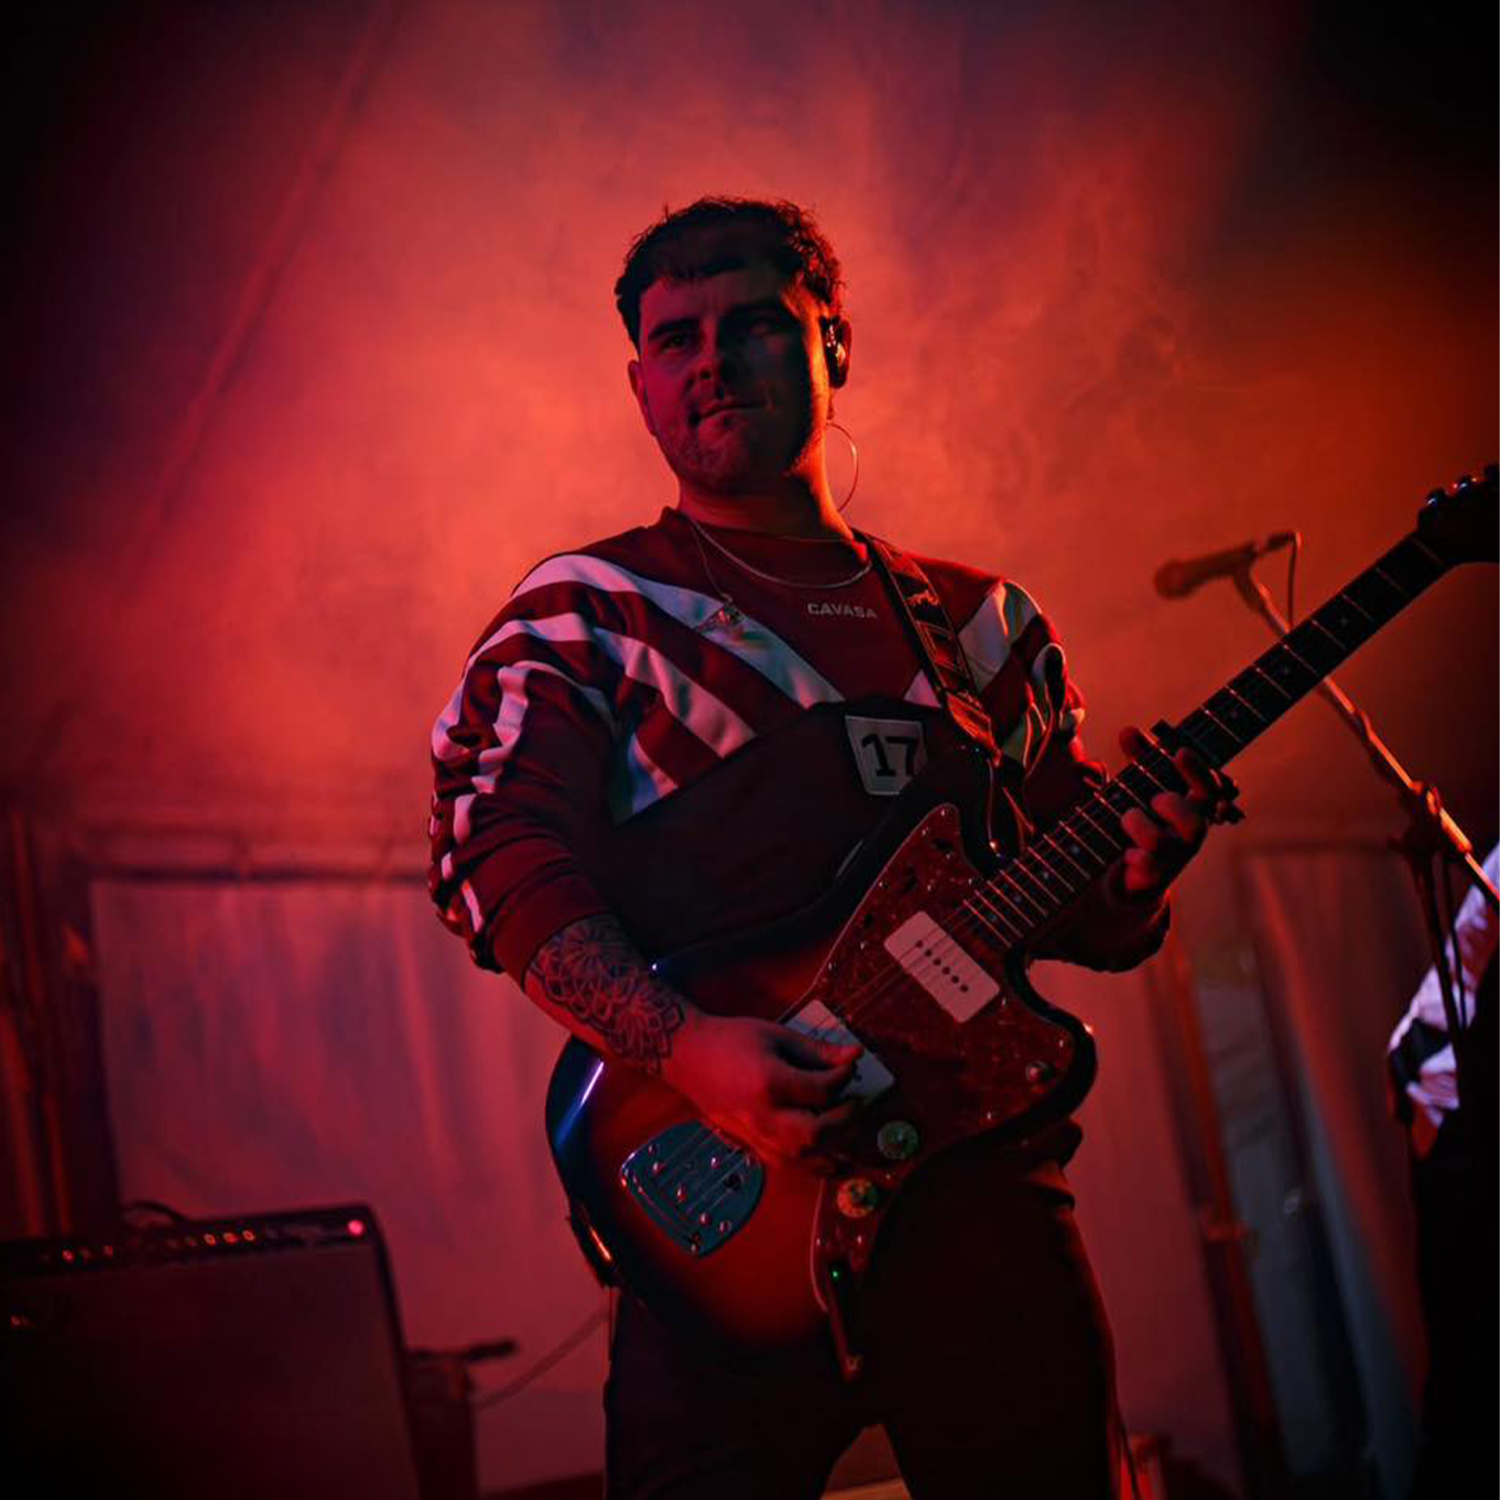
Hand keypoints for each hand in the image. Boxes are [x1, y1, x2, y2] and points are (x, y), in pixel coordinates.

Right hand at [662, 1011, 862, 1173]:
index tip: (849, 1067)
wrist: (689, 1056)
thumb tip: (853, 1056)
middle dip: (845, 1120)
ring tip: (845, 1125)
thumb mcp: (776, 1035)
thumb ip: (817, 1051)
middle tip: (855, 1102)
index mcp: (769, 1082)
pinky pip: (786, 1164)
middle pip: (815, 1133)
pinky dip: (812, 1161)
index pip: (822, 1090)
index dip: (844, 1079)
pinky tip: (827, 1150)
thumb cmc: (731, 1039)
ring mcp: (753, 1134)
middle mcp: (762, 1115)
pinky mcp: (749, 1144)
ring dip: (833, 1145)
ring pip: (803, 1156)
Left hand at [1116, 725, 1237, 895]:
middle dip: (1174, 807)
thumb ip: (1141, 757)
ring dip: (1140, 826)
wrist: (1139, 866)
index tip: (1180, 752)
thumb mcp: (1146, 782)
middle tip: (1155, 799)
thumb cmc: (1150, 814)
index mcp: (1193, 807)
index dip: (1197, 771)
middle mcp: (1188, 833)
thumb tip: (1128, 731)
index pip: (1209, 788)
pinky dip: (1138, 858)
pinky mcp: (1152, 875)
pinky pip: (1149, 869)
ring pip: (1163, 843)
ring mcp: (1172, 856)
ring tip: (1128, 817)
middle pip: (1195, 822)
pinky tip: (1128, 851)